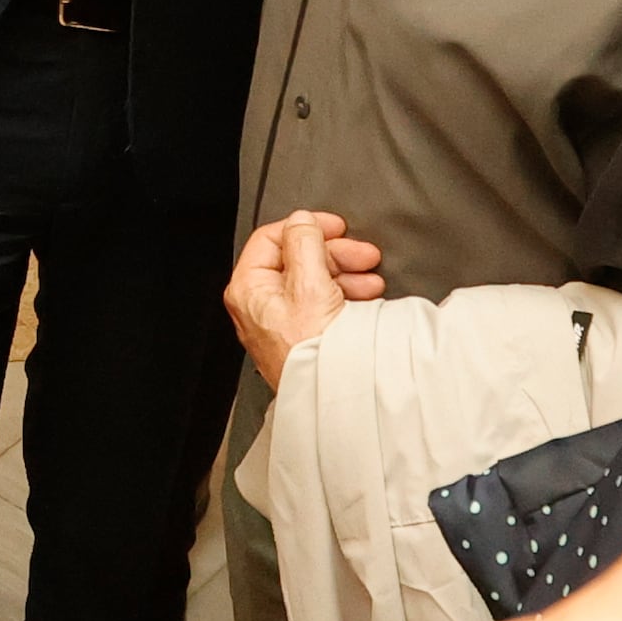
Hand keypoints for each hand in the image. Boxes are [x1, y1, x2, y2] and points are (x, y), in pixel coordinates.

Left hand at [223, 210, 384, 388]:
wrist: (330, 399)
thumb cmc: (313, 353)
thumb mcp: (311, 286)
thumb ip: (305, 244)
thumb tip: (301, 221)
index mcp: (249, 288)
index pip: (271, 238)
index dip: (305, 227)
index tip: (336, 226)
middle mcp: (259, 304)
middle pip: (297, 259)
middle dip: (335, 255)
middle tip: (364, 255)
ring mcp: (280, 321)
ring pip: (313, 281)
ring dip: (346, 275)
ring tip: (372, 282)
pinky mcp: (302, 335)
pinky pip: (321, 304)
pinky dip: (344, 296)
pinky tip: (366, 299)